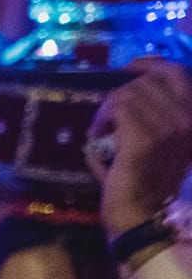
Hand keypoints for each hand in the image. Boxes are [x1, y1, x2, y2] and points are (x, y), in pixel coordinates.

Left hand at [89, 59, 191, 233]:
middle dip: (122, 91)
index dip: (151, 64)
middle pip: (149, 80)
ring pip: (130, 92)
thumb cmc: (144, 180)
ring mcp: (169, 127)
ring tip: (102, 128)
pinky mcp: (145, 138)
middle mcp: (188, 119)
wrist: (140, 214)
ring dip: (108, 107)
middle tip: (108, 111)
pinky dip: (102, 118)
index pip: (177, 73)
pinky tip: (96, 134)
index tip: (129, 68)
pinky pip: (118, 107)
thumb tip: (130, 87)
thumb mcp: (160, 141)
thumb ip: (154, 114)